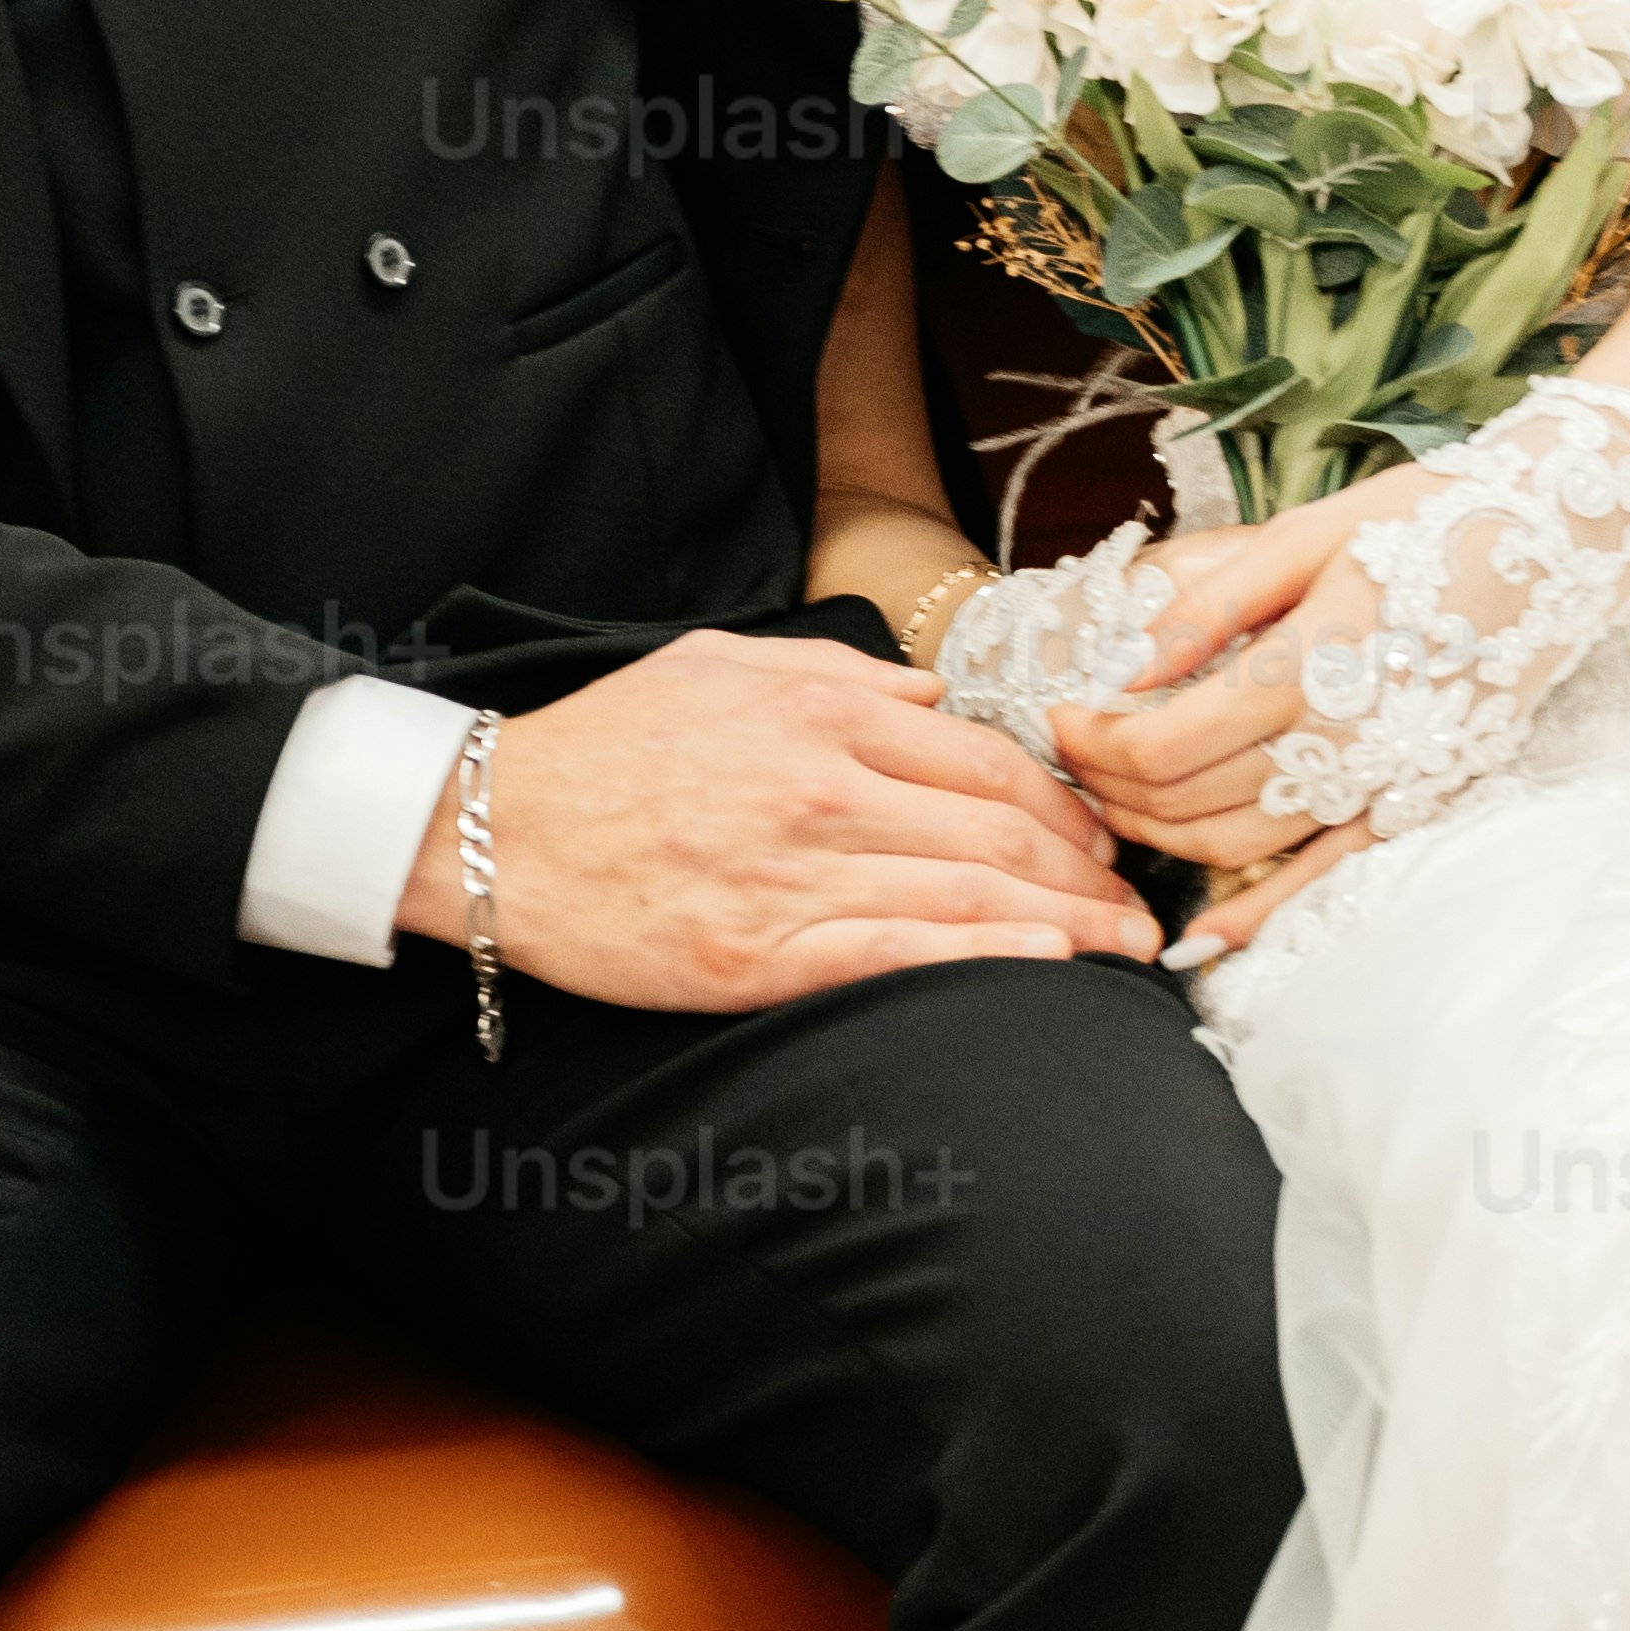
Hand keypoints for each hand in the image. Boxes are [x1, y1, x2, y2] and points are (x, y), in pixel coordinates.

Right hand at [397, 628, 1151, 1009]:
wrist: (489, 829)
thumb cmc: (606, 746)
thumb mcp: (722, 664)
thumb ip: (838, 673)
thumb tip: (931, 694)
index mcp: (822, 713)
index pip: (986, 759)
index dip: (1065, 800)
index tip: (1107, 831)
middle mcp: (824, 788)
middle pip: (999, 830)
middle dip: (1089, 869)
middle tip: (1139, 905)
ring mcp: (794, 875)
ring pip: (968, 894)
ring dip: (1067, 923)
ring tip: (1124, 949)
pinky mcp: (758, 956)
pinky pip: (898, 954)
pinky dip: (986, 958)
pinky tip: (1045, 966)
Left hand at [1053, 386, 1629, 947]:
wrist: (1557, 542)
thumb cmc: (1423, 522)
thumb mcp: (1304, 537)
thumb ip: (1209, 608)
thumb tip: (1123, 669)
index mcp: (1309, 667)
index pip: (1161, 743)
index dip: (1090, 742)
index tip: (1058, 716)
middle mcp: (1346, 743)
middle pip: (1188, 803)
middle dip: (1110, 790)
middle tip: (1074, 757)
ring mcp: (1385, 784)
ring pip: (1239, 849)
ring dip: (1162, 838)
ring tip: (1119, 802)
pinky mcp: (1417, 804)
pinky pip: (1324, 881)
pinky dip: (1258, 920)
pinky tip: (1201, 943)